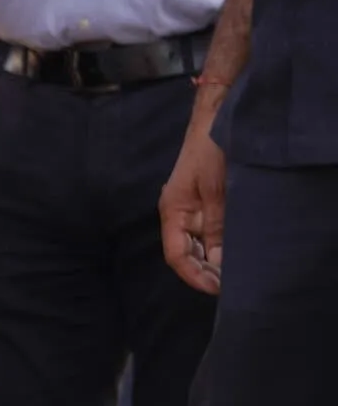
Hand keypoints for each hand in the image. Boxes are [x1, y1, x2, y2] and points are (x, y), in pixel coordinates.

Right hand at [161, 100, 228, 294]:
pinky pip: (208, 231)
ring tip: (233, 273)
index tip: (216, 288)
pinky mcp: (205, 200)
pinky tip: (233, 251)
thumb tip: (218, 261)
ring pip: (198, 244)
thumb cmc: (210, 150)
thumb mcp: (216, 191)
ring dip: (212, 260)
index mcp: (173, 211)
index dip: (194, 276)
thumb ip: (216, 226)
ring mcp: (191, 207)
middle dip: (204, 271)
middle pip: (186, 253)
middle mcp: (179, 213)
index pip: (176, 255)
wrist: (216, 116)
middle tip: (229, 285)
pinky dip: (219, 244)